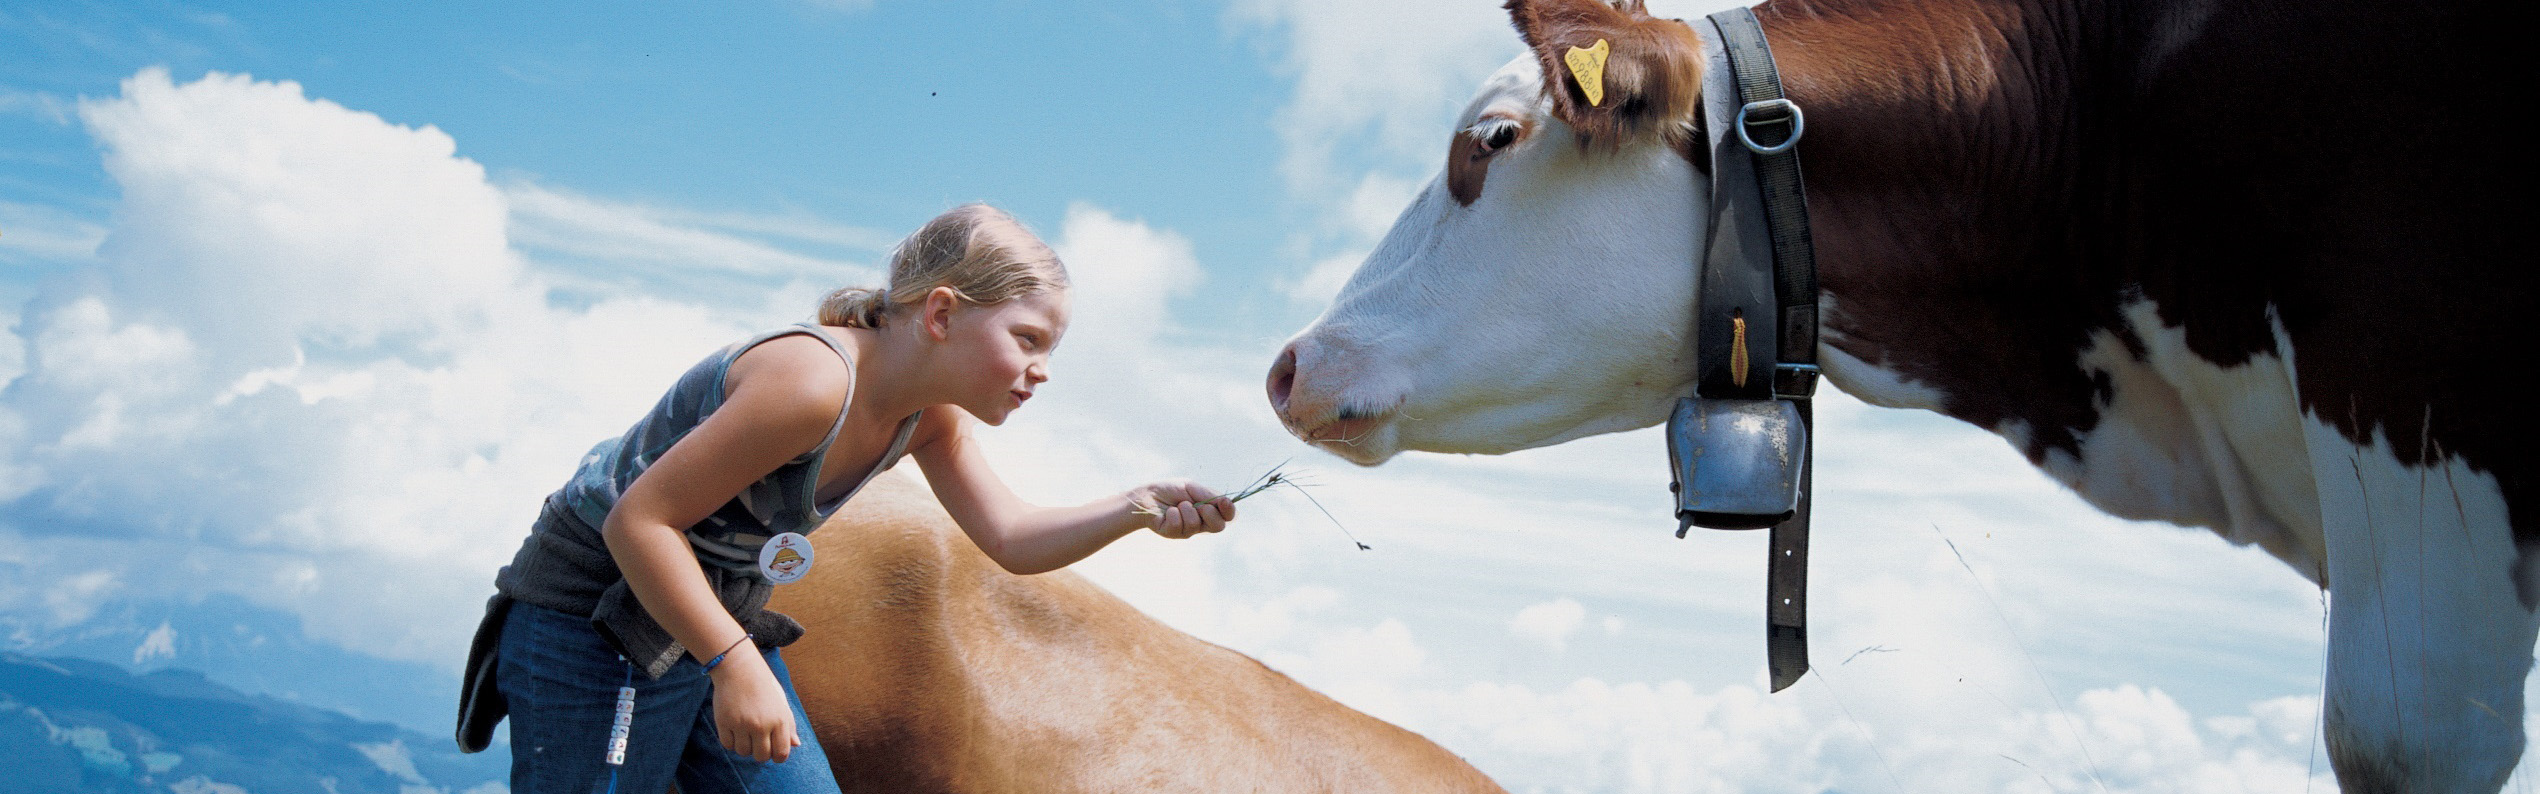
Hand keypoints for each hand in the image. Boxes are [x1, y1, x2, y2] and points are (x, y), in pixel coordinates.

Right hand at [706, 646, 799, 763]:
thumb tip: (796, 744)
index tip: (773, 751)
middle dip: (760, 753)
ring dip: (744, 746)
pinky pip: (727, 745)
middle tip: (757, 741)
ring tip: (745, 732)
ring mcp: (741, 724)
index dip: (778, 756)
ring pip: (743, 752)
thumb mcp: (781, 703)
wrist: (740, 669)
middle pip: (761, 757)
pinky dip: (730, 741)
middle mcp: (761, 724)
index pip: (781, 753)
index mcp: (779, 720)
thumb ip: (789, 726)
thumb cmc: (764, 687)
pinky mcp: (724, 721)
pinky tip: (734, 730)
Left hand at [1131, 480, 1235, 538]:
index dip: (1229, 511)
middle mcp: (1201, 523)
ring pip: (1195, 524)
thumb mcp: (1191, 487)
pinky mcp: (1173, 534)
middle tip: (1198, 505)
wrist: (1147, 495)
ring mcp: (1187, 531)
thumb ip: (1208, 495)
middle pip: (1218, 526)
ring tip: (1177, 505)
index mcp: (1209, 511)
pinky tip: (1167, 511)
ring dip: (1186, 509)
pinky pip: (1178, 525)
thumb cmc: (1170, 490)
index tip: (1224, 502)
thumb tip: (1225, 501)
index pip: (1227, 516)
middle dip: (1209, 513)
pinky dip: (1173, 513)